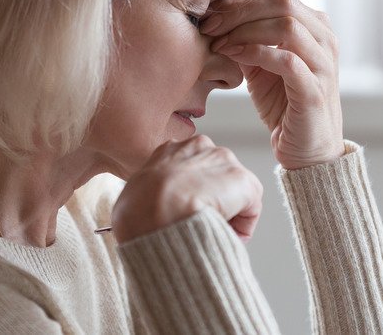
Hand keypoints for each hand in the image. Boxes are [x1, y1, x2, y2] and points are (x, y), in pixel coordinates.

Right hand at [111, 135, 262, 242]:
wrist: (154, 213)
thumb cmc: (136, 212)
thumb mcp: (133, 197)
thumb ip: (149, 197)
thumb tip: (149, 214)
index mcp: (169, 150)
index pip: (189, 170)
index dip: (189, 196)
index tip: (186, 215)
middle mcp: (199, 147)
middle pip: (215, 178)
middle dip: (212, 201)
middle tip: (201, 225)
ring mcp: (223, 161)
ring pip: (233, 192)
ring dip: (227, 213)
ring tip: (211, 232)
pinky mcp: (243, 181)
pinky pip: (250, 209)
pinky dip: (242, 226)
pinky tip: (224, 235)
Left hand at [200, 0, 344, 168]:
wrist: (306, 150)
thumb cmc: (284, 105)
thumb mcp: (260, 66)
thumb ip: (246, 41)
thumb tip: (217, 19)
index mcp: (315, 27)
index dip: (239, 2)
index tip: (209, 15)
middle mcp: (325, 40)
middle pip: (283, 2)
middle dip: (240, 11)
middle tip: (209, 25)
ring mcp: (324, 64)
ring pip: (287, 25)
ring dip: (245, 30)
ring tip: (219, 43)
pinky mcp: (315, 90)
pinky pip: (287, 60)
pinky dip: (256, 53)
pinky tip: (233, 56)